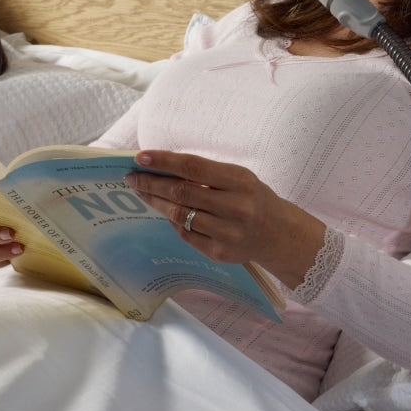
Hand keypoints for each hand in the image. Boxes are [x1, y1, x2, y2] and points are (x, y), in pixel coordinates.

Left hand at [124, 150, 325, 288]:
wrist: (278, 234)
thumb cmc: (253, 198)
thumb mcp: (238, 177)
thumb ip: (206, 173)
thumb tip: (163, 168)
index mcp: (240, 181)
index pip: (193, 167)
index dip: (164, 161)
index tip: (141, 157)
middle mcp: (235, 207)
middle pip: (181, 193)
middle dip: (151, 184)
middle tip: (132, 177)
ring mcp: (227, 233)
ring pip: (179, 215)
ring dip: (155, 202)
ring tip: (142, 192)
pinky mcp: (219, 253)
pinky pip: (185, 234)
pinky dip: (172, 221)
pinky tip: (164, 211)